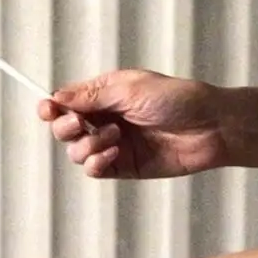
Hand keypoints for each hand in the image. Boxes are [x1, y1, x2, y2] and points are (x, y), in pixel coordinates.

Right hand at [38, 70, 227, 179]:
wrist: (211, 126)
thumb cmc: (177, 98)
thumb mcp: (130, 87)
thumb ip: (92, 95)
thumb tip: (57, 97)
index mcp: (105, 95)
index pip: (66, 102)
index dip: (51, 106)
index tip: (47, 109)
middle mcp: (106, 119)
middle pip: (64, 129)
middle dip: (66, 128)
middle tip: (80, 123)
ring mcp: (114, 144)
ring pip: (76, 152)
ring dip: (87, 144)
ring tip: (114, 137)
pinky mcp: (124, 167)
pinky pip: (94, 170)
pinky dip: (95, 162)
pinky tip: (113, 153)